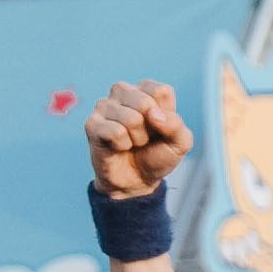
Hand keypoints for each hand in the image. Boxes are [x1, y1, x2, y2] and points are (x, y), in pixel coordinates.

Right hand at [85, 79, 190, 198]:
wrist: (137, 180)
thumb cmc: (157, 155)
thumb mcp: (180, 143)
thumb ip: (176, 125)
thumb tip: (154, 115)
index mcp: (145, 91)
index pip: (161, 91)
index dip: (166, 116)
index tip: (160, 127)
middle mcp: (122, 92)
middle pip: (145, 102)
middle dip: (151, 129)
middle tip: (145, 138)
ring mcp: (104, 106)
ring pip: (131, 119)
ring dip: (138, 139)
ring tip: (132, 143)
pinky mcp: (92, 123)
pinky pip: (116, 132)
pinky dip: (123, 145)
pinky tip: (119, 147)